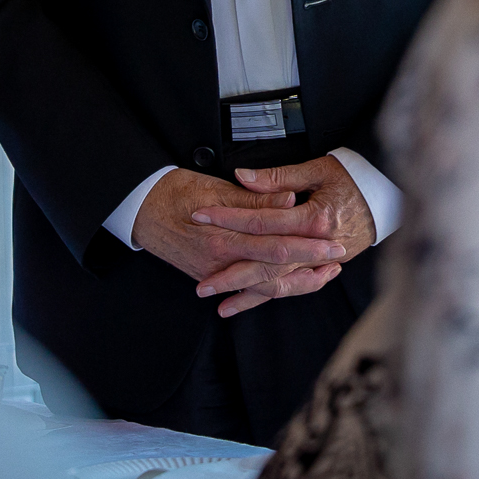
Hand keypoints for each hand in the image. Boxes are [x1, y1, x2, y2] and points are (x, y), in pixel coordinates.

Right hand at [133, 168, 345, 314]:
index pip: (276, 239)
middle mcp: (222, 260)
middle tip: (339, 256)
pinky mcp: (211, 276)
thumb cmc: (174, 191)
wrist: (139, 210)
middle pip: (275, 266)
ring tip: (326, 275)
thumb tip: (289, 202)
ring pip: (264, 284)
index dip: (306, 239)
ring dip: (297, 281)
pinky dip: (270, 290)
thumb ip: (253, 200)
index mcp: (225, 236)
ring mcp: (215, 273)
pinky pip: (246, 289)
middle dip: (310, 263)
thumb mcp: (212, 188)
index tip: (331, 234)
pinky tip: (289, 286)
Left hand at [191, 156, 374, 316]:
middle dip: (231, 274)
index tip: (201, 217)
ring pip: (279, 283)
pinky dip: (270, 296)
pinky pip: (294, 287)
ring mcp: (321, 261)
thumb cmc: (353, 178)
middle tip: (202, 284)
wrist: (388, 197)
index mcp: (313, 219)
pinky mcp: (324, 267)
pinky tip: (250, 302)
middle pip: (266, 263)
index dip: (228, 219)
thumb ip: (278, 178)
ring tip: (219, 304)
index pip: (260, 221)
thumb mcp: (317, 170)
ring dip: (248, 295)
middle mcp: (316, 246)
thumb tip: (242, 177)